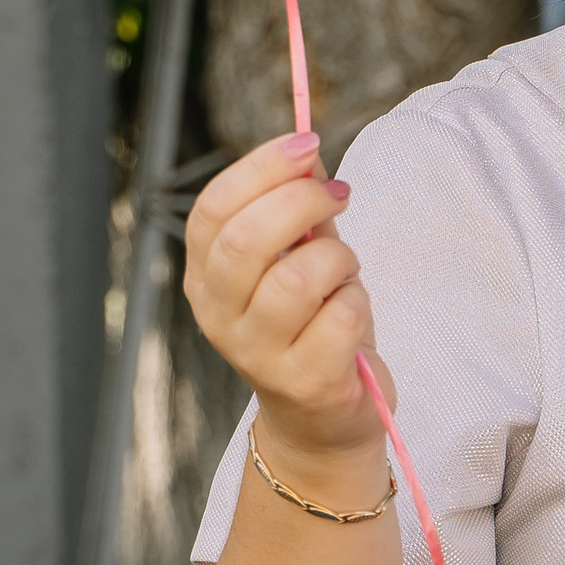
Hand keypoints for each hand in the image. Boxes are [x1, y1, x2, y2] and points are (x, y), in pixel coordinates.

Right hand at [184, 132, 390, 475]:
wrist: (323, 421)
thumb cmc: (312, 327)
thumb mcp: (298, 261)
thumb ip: (298, 212)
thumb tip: (308, 151)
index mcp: (206, 278)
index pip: (214, 210)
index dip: (261, 168)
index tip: (307, 144)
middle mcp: (219, 317)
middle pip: (247, 239)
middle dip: (303, 201)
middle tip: (341, 195)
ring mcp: (257, 354)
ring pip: (298, 277)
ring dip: (339, 258)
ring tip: (346, 269)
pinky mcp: (303, 381)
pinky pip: (340, 316)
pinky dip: (358, 300)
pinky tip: (352, 312)